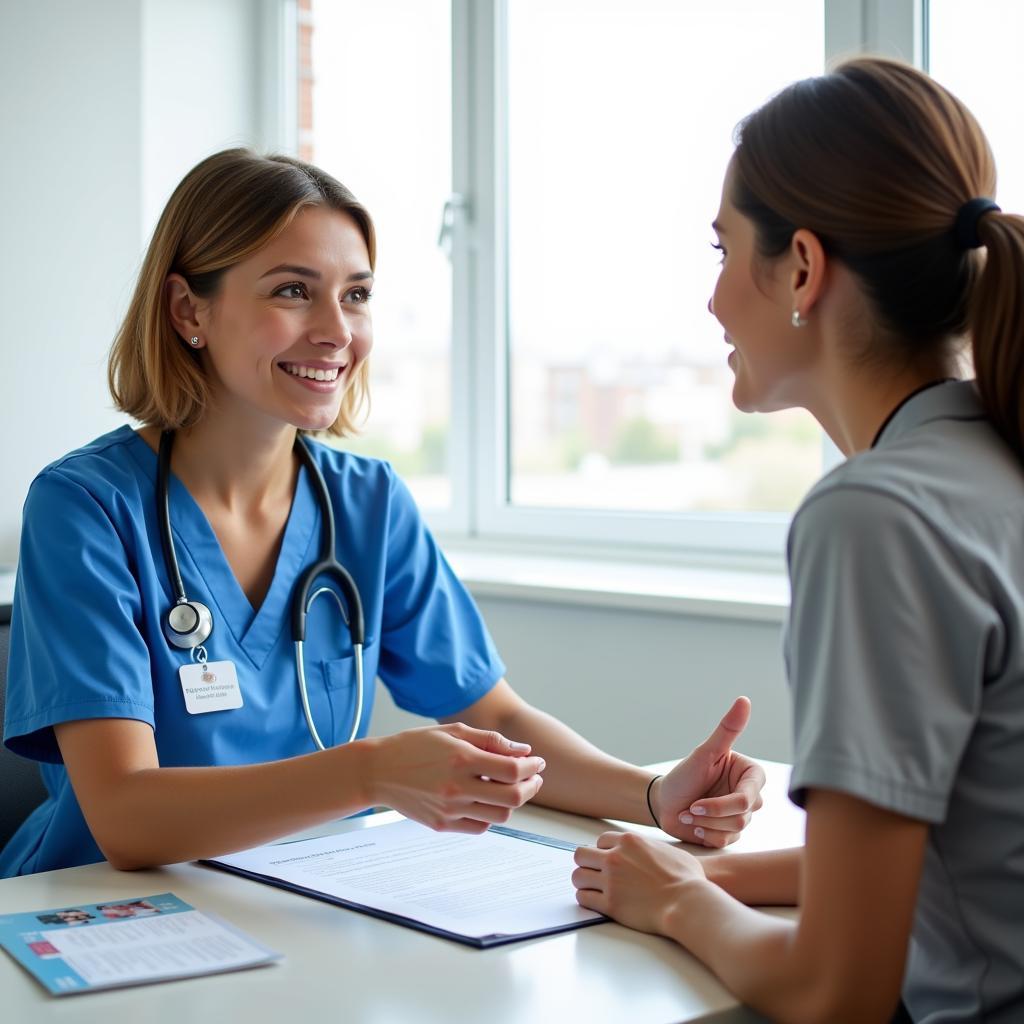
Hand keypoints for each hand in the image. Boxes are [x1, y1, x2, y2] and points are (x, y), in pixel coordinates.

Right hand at [365, 723, 544, 833]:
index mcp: (461, 759)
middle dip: (531, 787)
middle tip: (533, 777)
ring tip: (511, 788)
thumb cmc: (415, 746)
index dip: (532, 766)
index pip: (513, 770)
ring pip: (500, 815)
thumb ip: (490, 740)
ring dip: (513, 802)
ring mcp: (449, 809)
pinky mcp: (442, 825)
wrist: (378, 771)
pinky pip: (480, 826)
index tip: (537, 762)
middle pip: (513, 797)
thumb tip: (523, 751)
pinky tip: (487, 800)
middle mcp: (457, 787)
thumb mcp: (452, 732)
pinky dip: (491, 815)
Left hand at [573, 830, 706, 934]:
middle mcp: (615, 857)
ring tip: (591, 888)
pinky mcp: (610, 903)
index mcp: (629, 841)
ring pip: (578, 876)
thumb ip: (653, 848)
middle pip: (581, 854)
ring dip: (583, 882)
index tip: (605, 860)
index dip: (603, 851)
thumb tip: (652, 852)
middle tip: (593, 873)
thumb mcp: (671, 851)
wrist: (687, 902)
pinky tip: (595, 901)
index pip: (600, 841)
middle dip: (586, 864)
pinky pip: (584, 898)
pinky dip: (587, 899)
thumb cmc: (687, 879)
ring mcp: (610, 880)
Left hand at [651, 696, 764, 846]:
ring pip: (735, 830)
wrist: (664, 802)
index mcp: (751, 775)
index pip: (747, 798)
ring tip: (689, 813)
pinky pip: (726, 842)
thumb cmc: (684, 775)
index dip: (721, 804)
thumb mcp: (705, 753)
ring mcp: (743, 816)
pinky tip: (695, 825)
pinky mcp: (732, 834)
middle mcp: (751, 795)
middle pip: (742, 816)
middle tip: (690, 806)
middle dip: (710, 813)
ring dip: (705, 823)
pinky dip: (706, 835)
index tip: (697, 801)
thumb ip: (727, 729)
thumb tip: (744, 700)